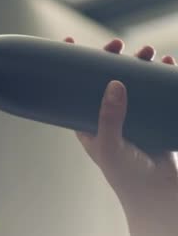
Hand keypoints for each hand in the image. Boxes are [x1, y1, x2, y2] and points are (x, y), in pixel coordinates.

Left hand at [64, 37, 177, 207]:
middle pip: (104, 78)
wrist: (156, 194)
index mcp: (85, 120)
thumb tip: (113, 83)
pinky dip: (160, 75)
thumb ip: (110, 117)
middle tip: (118, 44)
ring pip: (131, 80)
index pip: (73, 87)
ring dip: (139, 62)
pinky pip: (154, 91)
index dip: (70, 65)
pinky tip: (167, 64)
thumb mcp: (111, 145)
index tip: (68, 41)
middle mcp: (105, 114)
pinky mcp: (150, 118)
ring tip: (150, 52)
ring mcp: (129, 115)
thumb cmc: (125, 174)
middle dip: (112, 57)